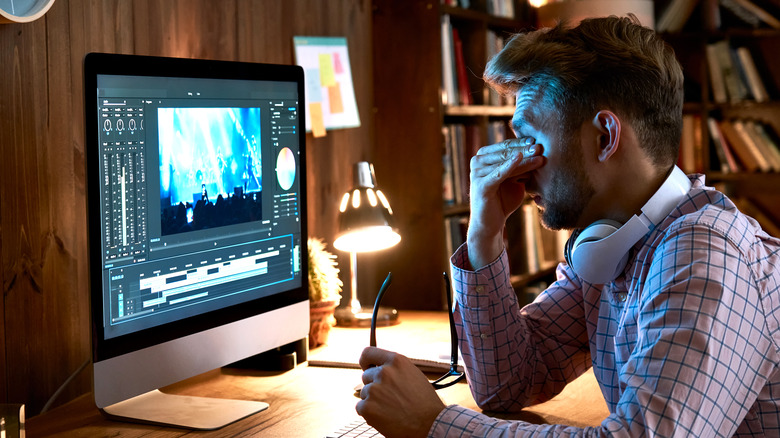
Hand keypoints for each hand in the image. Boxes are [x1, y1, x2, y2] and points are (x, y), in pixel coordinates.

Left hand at [356, 347, 445, 436]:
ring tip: (391, 409)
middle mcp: (384, 372)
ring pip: (364, 393)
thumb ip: (395, 369)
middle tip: (388, 397)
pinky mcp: (368, 407)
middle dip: (374, 386)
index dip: (365, 362)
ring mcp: (374, 389)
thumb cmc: (425, 402)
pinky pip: (361, 408)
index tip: (366, 367)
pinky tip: (384, 417)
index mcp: (396, 361)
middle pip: (366, 376)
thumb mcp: (413, 375)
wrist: (430, 424)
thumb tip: (379, 368)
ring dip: (373, 401)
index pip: (368, 353)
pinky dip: (369, 414)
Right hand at [467, 137, 543, 268]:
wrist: (491, 223)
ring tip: (539, 156)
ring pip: (505, 162)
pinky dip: (508, 166)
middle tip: (540, 147)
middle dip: (524, 149)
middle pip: (505, 152)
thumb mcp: (515, 179)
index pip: (506, 146)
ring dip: (523, 159)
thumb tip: (538, 151)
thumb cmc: (503, 200)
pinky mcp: (480, 185)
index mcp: (484, 157)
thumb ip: (521, 166)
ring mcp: (477, 173)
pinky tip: (519, 158)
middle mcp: (477, 161)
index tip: (538, 140)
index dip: (522, 143)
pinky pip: (498, 173)